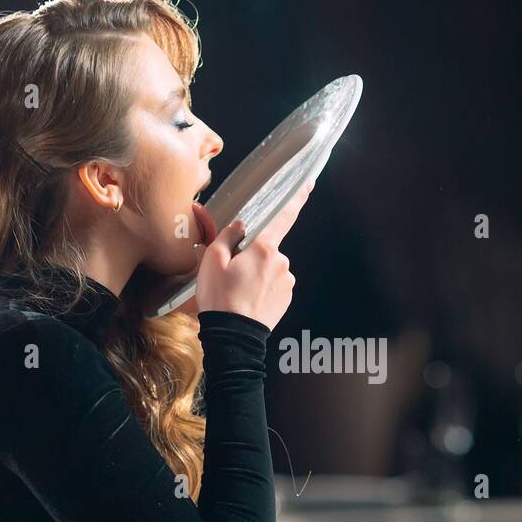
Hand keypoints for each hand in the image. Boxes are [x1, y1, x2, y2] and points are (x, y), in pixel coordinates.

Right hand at [195, 179, 311, 330]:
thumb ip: (228, 236)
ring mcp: (287, 282)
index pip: (283, 216)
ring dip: (256, 275)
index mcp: (264, 249)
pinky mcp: (286, 299)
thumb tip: (241, 227)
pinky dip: (261, 290)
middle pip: (266, 249)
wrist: (233, 338)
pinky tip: (247, 300)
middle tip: (232, 274)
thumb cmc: (221, 298)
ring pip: (269, 269)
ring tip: (238, 292)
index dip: (297, 198)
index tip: (309, 183)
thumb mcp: (213, 260)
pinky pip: (273, 286)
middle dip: (252, 256)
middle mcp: (281, 263)